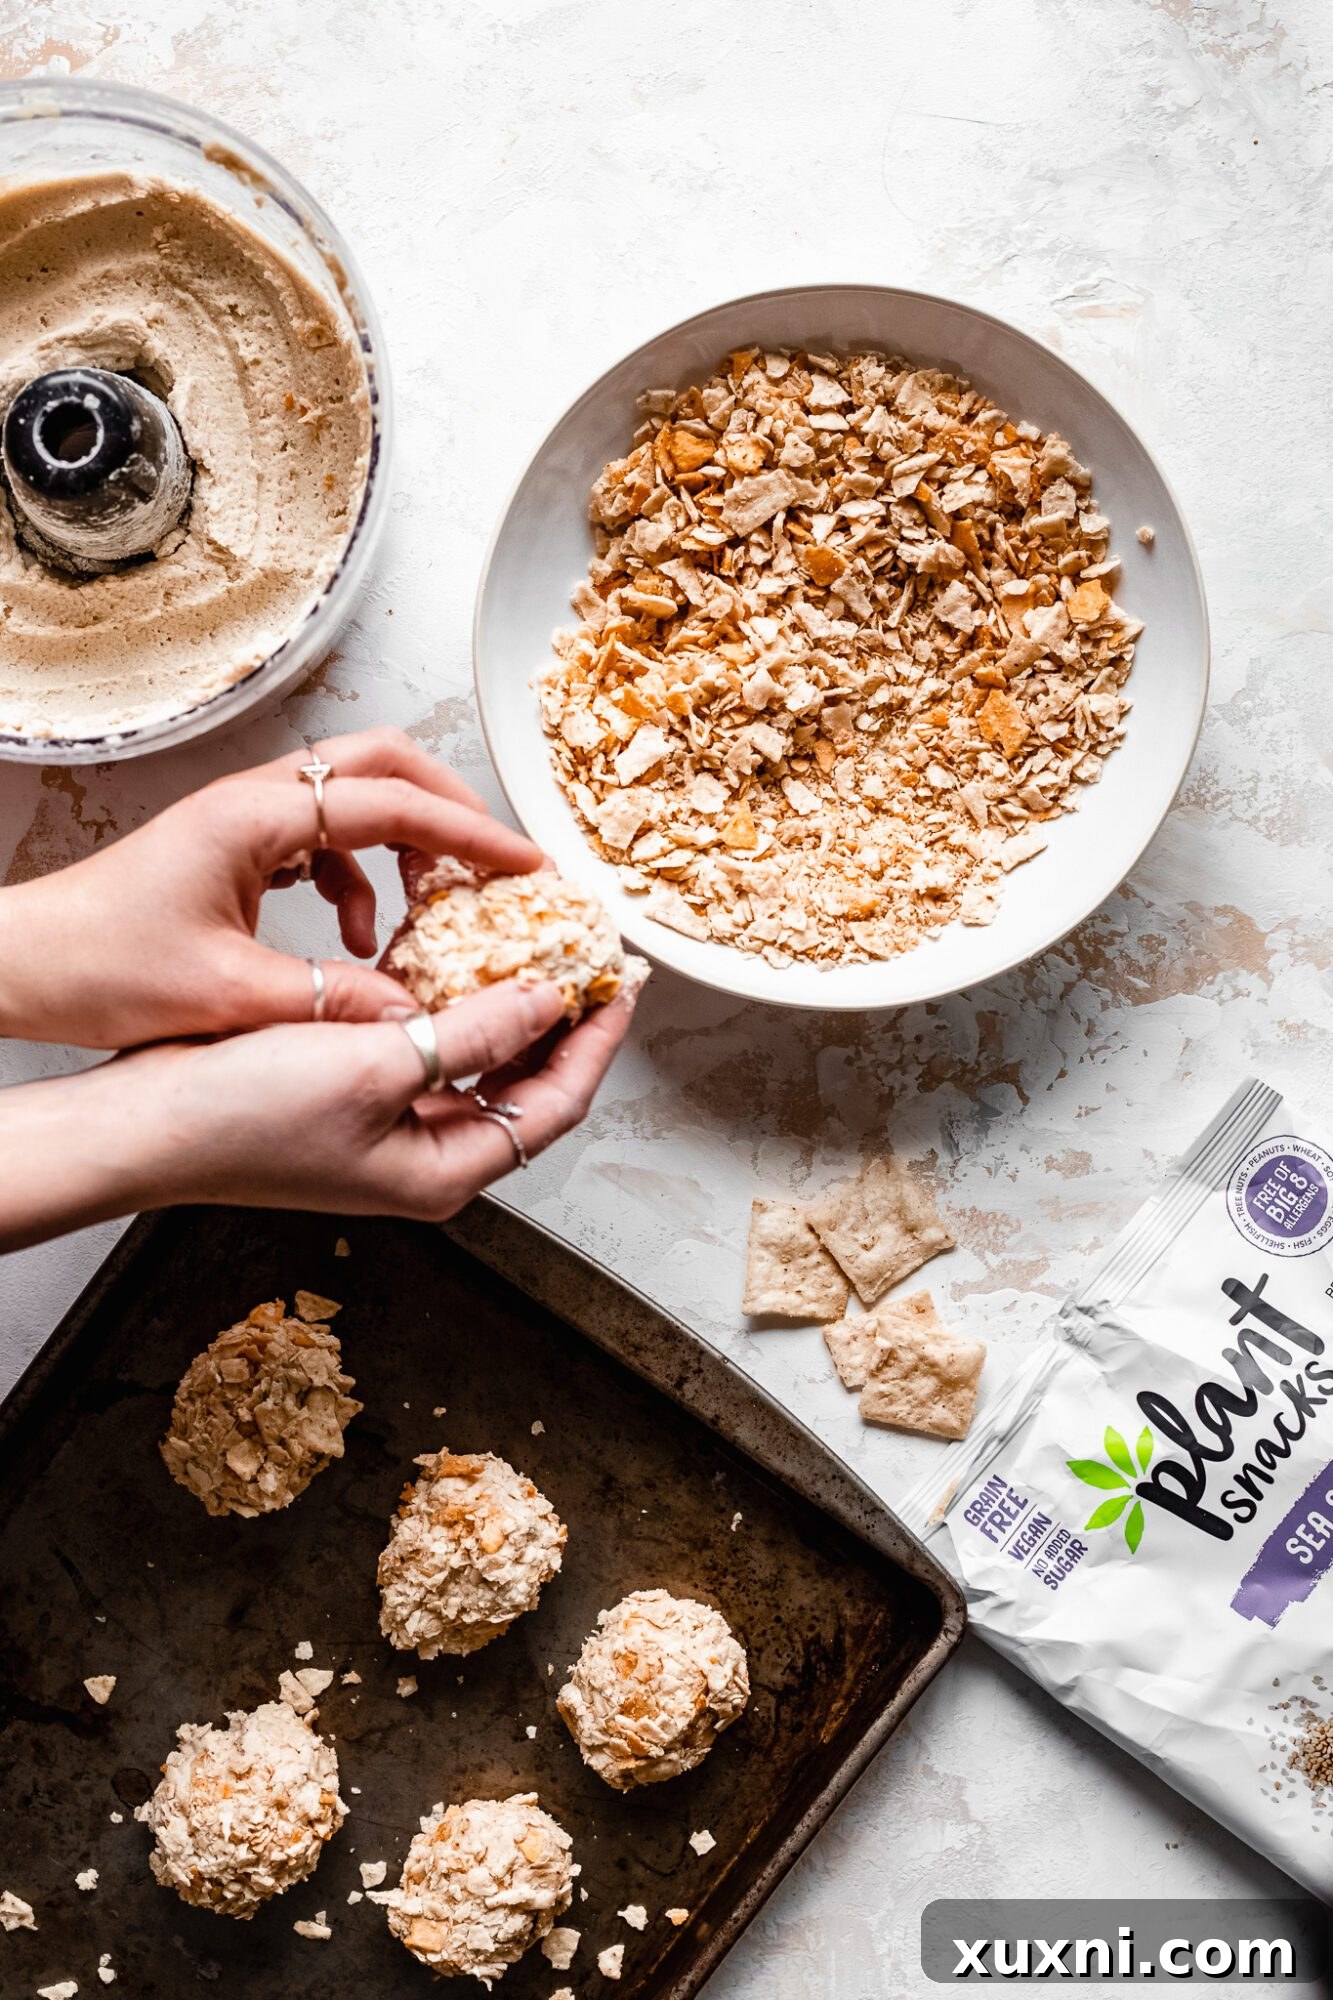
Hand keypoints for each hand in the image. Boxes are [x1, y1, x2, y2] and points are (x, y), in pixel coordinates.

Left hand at [0, 726, 541, 1049]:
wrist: (26, 964)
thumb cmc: (99, 966)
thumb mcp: (228, 997)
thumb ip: (330, 1000)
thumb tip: (412, 1015)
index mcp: (255, 818)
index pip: (392, 804)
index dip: (470, 834)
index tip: (525, 864)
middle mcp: (254, 801)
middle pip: (385, 765)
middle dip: (451, 810)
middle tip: (495, 866)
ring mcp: (247, 818)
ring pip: (358, 797)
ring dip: (407, 844)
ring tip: (434, 909)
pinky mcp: (240, 846)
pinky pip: (326, 838)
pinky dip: (362, 877)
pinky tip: (361, 939)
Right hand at [0, 977, 638, 1252]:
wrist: (141, 1125)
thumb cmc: (242, 1116)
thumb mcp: (375, 1064)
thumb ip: (474, 1033)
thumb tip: (550, 998)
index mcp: (445, 1172)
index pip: (557, 1103)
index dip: (598, 1039)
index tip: (624, 979)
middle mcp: (427, 1158)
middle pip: (525, 1084)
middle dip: (559, 1017)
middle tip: (588, 953)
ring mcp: (390, 1131)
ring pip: (476, 1061)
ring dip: (503, 1003)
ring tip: (532, 942)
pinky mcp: (354, 1099)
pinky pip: (424, 1048)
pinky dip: (444, 1002)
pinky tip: (449, 953)